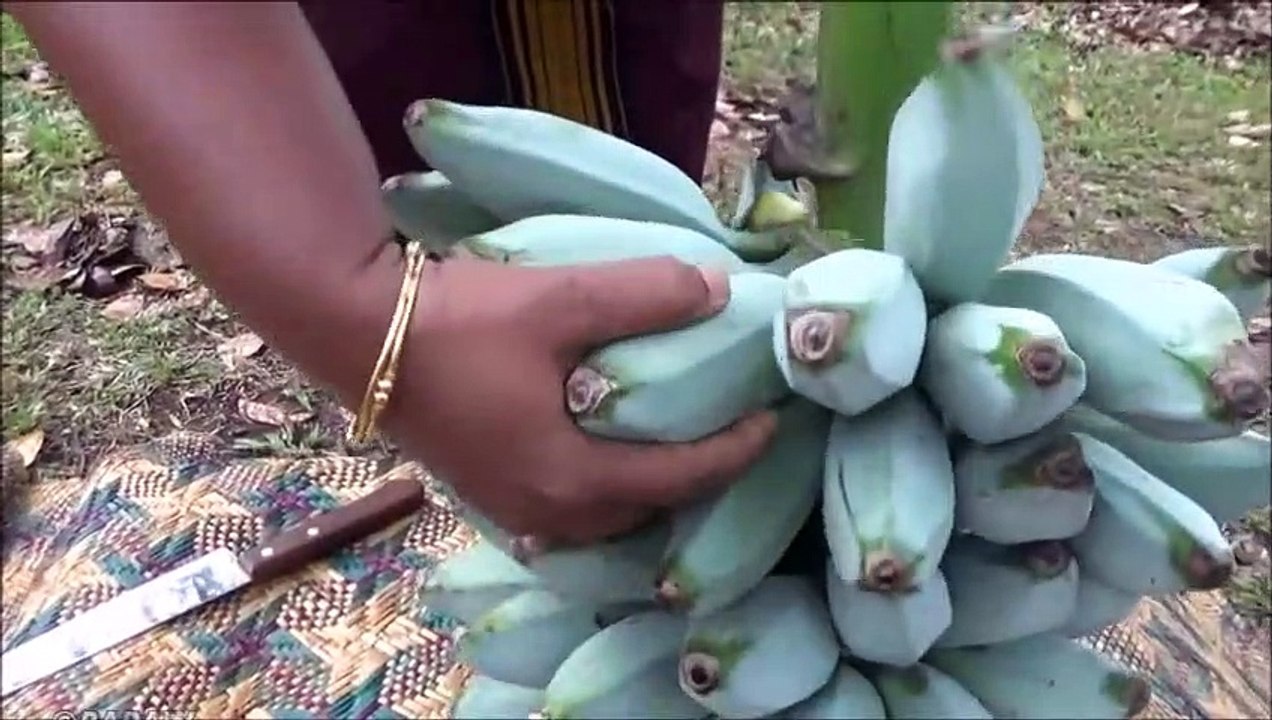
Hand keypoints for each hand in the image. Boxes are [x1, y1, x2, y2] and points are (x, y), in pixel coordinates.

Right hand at [377, 253, 778, 547]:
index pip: (680, 479)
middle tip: (730, 431)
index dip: (734, 451)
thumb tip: (720, 288)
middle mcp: (543, 511)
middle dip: (695, 479)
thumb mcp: (559, 299)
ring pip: (603, 515)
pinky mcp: (483, 488)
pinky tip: (607, 452)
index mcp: (570, 478)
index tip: (772, 418)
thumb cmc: (459, 322)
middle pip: (643, 510)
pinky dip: (603, 487)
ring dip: (647, 487)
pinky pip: (566, 507)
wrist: (353, 328)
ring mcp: (508, 506)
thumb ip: (644, 294)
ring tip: (677, 445)